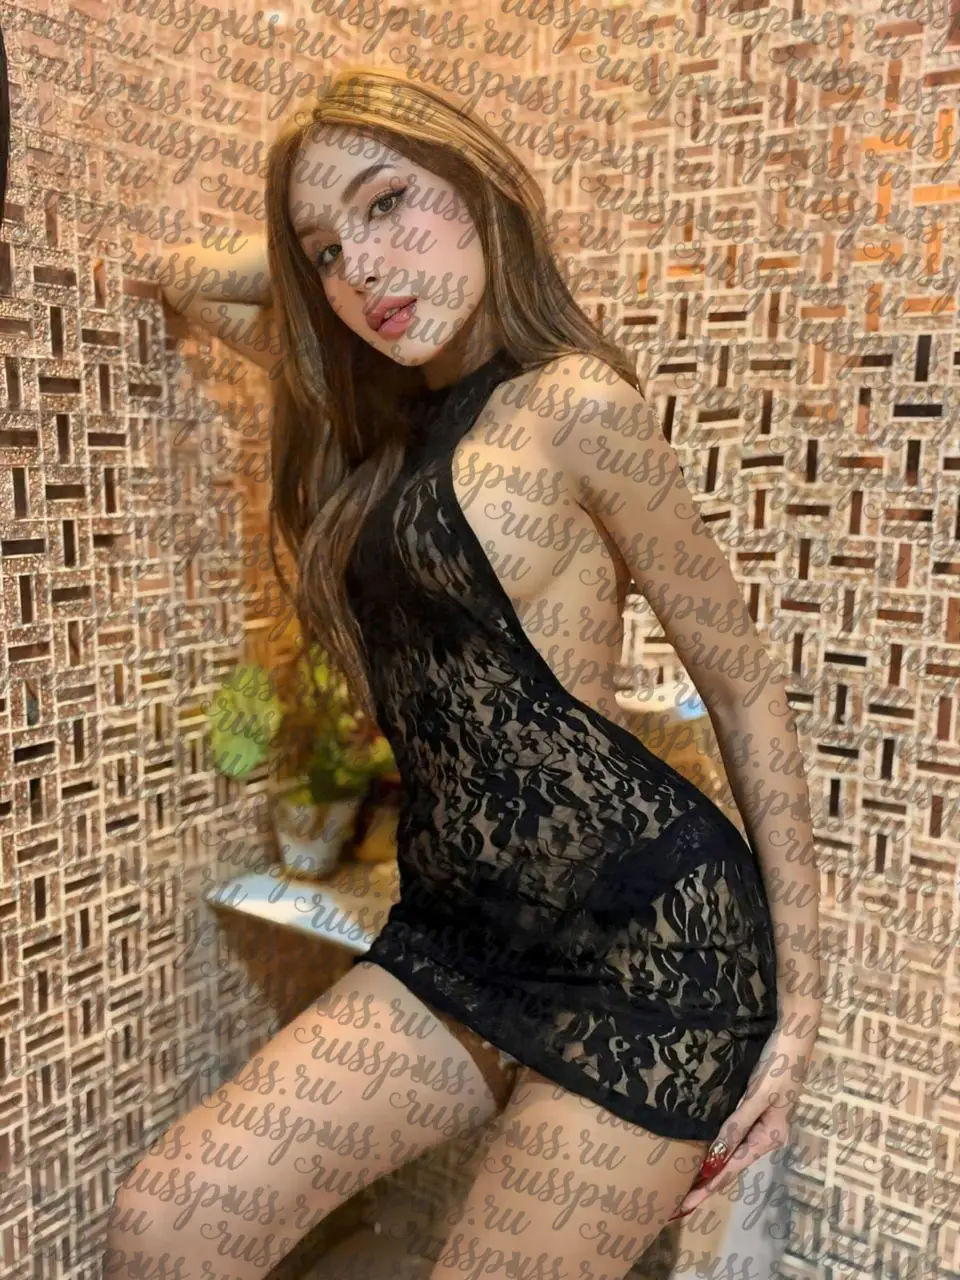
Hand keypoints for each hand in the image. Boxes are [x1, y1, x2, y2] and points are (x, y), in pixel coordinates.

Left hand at [668, 1004, 820, 1220]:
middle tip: (679, 1204)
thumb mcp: (758, 1096)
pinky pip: (732, 1134)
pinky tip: (705, 1152)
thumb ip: (737, 1125)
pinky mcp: (754, 1107)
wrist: (794, 1034)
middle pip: (730, 1165)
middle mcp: (764, 1135)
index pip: (732, 1168)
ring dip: (711, 1168)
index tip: (687, 1205)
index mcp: (769, 1138)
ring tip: (687, 1185)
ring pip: (730, 1151)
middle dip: (707, 1185)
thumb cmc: (779, 1065)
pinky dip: (717, 1147)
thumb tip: (716, 1155)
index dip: (708, 1187)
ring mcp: (760, 1122)